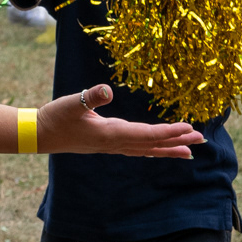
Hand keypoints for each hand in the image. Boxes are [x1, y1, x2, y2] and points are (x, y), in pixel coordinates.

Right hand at [35, 84, 203, 157]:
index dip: (168, 132)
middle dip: (176, 142)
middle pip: (152, 144)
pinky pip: (138, 149)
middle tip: (200, 141)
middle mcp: (115, 143)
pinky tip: (161, 150)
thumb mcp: (70, 103)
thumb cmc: (55, 117)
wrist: (40, 135)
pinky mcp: (109, 143)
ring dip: (169, 148)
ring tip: (190, 151)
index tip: (188, 129)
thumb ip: (89, 97)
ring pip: (147, 149)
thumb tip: (108, 90)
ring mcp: (113, 146)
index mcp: (110, 134)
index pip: (146, 134)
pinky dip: (153, 149)